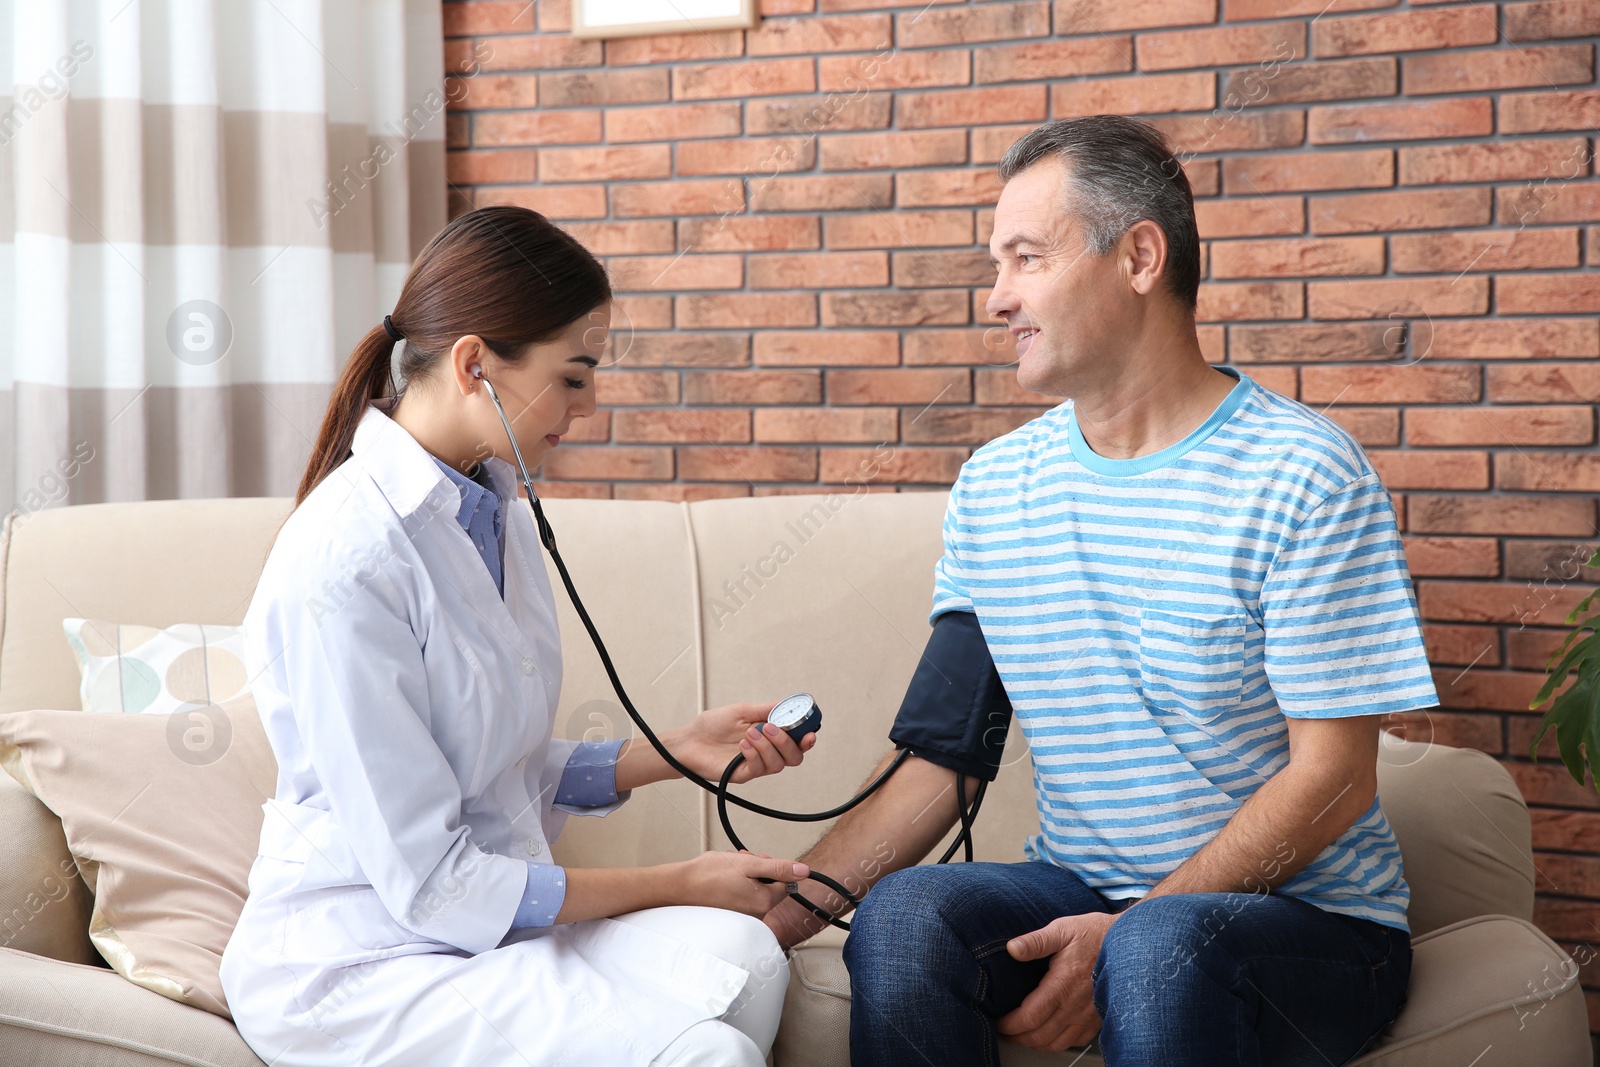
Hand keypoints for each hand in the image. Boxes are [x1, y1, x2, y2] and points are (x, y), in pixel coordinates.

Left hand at [671, 701, 816, 783]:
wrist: (689, 740)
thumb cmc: (712, 726)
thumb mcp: (742, 711)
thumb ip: (765, 710)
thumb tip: (786, 704)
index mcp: (770, 737)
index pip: (797, 741)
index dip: (807, 738)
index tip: (810, 731)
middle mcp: (767, 752)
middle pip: (794, 757)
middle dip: (788, 742)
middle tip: (769, 728)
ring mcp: (756, 765)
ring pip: (778, 764)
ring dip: (767, 746)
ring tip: (749, 733)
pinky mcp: (743, 775)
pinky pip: (759, 769)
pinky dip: (754, 754)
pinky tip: (742, 745)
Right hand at [675, 850, 809, 916]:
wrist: (681, 886)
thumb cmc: (710, 875)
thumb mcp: (749, 864)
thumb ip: (778, 868)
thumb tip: (804, 871)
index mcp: (764, 902)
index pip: (784, 881)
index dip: (772, 867)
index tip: (757, 861)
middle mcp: (756, 915)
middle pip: (769, 886)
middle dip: (758, 870)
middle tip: (741, 861)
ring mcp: (743, 917)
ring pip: (755, 889)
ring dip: (745, 875)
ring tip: (728, 869)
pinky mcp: (732, 916)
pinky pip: (742, 896)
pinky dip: (735, 885)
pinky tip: (723, 878)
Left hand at [998, 911, 1116, 1052]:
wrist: (1130, 944)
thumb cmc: (1096, 934)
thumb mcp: (1063, 929)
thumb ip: (1036, 941)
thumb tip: (1012, 949)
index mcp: (1063, 985)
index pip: (1029, 1017)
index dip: (1009, 1024)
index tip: (998, 1021)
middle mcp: (1076, 1006)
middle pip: (1039, 1036)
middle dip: (1017, 1037)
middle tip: (1004, 1031)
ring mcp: (1088, 1016)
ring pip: (1056, 1043)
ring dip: (1035, 1043)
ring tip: (1021, 1035)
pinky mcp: (1098, 1020)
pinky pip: (1074, 1041)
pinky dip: (1056, 1043)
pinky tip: (1048, 1033)